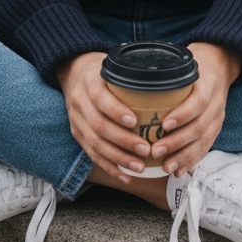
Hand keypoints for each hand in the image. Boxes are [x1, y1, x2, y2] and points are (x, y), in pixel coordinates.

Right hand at [56, 52, 152, 182]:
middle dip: (123, 141)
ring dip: (118, 158)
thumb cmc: (102, 72)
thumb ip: (131, 77)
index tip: (135, 121)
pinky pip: (91, 154)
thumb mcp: (113, 67)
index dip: (116, 111)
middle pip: (99, 126)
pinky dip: (109, 167)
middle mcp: (79, 102)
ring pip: (94, 144)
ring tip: (139, 166)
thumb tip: (166, 85)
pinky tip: (125, 175)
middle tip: (145, 149)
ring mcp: (76, 120)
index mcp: (89, 82)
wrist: (74, 73)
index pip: (100, 98)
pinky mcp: (77, 134)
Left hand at [148, 42, 241, 178]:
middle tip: (156, 151)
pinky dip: (192, 161)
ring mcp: (218, 118)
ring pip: (203, 141)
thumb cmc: (194, 66)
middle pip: (199, 126)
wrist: (219, 67)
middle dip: (177, 142)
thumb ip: (166, 74)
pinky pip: (206, 148)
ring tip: (166, 166)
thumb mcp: (184, 64)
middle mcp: (216, 103)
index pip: (199, 101)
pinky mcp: (216, 129)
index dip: (183, 115)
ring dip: (184, 156)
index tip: (164, 125)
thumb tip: (132, 82)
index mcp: (208, 84)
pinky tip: (178, 170)